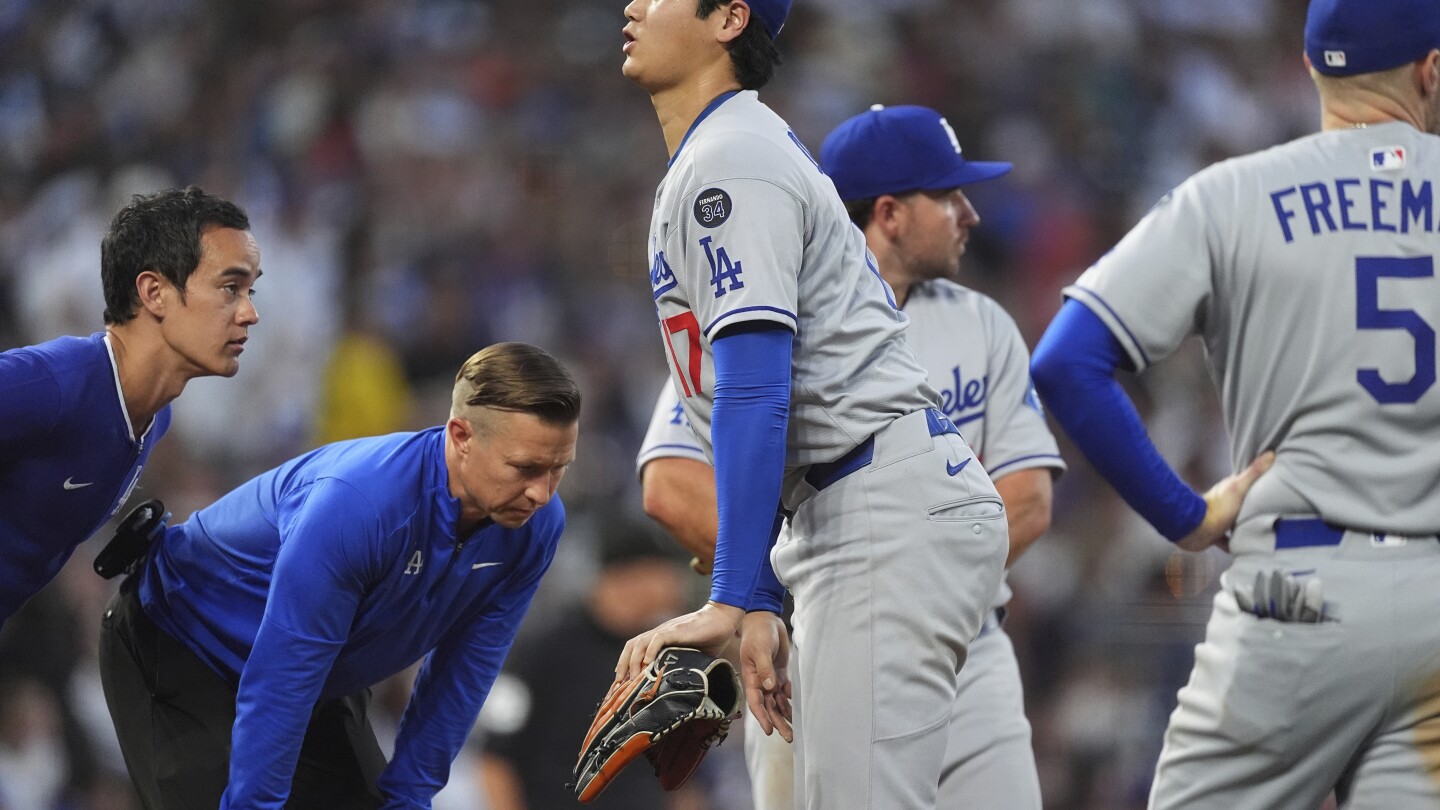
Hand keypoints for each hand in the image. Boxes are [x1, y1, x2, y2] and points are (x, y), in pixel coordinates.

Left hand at [616, 601, 742, 681]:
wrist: (722, 619)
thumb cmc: (710, 638)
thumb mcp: (692, 657)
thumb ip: (682, 666)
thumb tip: (678, 689)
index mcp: (660, 640)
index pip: (636, 651)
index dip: (626, 666)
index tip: (621, 685)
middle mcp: (658, 634)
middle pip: (631, 646)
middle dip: (623, 666)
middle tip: (619, 686)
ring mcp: (666, 631)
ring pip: (639, 643)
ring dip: (633, 662)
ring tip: (632, 680)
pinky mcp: (675, 630)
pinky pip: (657, 639)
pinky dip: (650, 651)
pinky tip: (648, 664)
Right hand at [739, 611, 791, 741]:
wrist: (764, 619)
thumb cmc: (758, 634)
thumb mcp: (760, 650)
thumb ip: (764, 669)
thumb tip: (769, 687)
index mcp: (751, 678)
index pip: (756, 703)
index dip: (762, 718)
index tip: (769, 731)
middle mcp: (760, 682)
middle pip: (769, 707)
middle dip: (778, 722)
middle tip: (789, 737)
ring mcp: (770, 677)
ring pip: (777, 701)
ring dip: (785, 714)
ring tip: (794, 730)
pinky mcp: (779, 671)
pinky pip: (784, 690)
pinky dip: (788, 699)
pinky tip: (795, 707)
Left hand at [1176, 451, 1275, 552]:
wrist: (1196, 530)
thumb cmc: (1217, 507)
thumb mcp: (1238, 488)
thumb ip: (1253, 473)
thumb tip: (1270, 453)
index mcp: (1230, 490)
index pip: (1247, 483)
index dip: (1260, 482)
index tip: (1274, 482)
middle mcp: (1225, 503)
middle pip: (1244, 504)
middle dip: (1256, 507)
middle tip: (1274, 511)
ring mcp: (1220, 520)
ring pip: (1237, 522)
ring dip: (1247, 526)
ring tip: (1265, 531)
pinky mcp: (1216, 535)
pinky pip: (1229, 540)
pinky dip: (1236, 544)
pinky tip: (1248, 548)